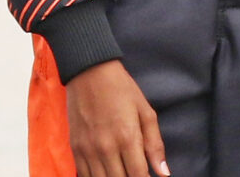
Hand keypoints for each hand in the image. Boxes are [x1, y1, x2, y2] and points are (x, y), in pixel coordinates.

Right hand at [65, 59, 167, 176]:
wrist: (89, 72)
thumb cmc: (122, 89)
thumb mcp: (145, 112)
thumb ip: (155, 144)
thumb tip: (164, 173)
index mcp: (128, 137)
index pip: (138, 176)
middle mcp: (106, 148)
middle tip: (134, 173)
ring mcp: (88, 150)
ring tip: (122, 173)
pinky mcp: (75, 149)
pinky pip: (84, 176)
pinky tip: (106, 174)